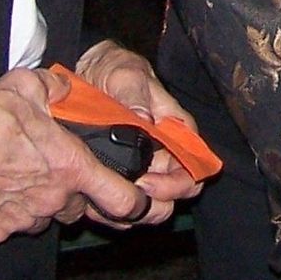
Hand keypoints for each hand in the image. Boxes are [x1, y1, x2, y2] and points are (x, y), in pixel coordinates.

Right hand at [0, 66, 152, 242]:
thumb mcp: (32, 86)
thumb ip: (60, 91)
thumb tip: (67, 91)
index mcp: (71, 167)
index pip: (122, 200)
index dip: (136, 202)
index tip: (139, 199)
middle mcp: (53, 199)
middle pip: (78, 205)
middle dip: (74, 190)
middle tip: (52, 166)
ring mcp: (23, 218)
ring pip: (46, 215)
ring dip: (43, 200)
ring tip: (21, 171)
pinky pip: (14, 222)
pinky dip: (11, 209)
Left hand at [74, 39, 207, 220]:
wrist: (86, 73)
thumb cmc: (114, 69)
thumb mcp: (125, 74)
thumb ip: (135, 95)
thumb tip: (145, 120)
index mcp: (174, 127)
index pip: (195, 162)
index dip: (179, 181)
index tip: (150, 180)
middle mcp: (164, 150)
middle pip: (180, 188)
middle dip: (161, 198)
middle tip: (133, 191)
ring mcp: (143, 164)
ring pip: (154, 201)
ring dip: (138, 207)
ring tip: (111, 199)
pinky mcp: (120, 174)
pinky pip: (126, 201)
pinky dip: (115, 209)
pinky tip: (97, 202)